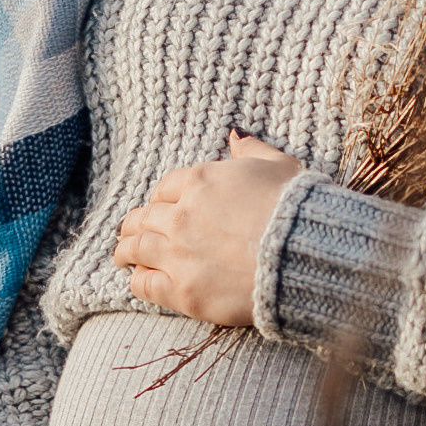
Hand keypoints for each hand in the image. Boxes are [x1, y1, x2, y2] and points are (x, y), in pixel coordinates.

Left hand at [113, 130, 302, 326]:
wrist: (304, 256)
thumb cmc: (296, 207)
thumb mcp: (278, 165)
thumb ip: (251, 149)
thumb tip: (235, 134)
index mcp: (201, 181)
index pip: (166, 187)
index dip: (162, 198)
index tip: (162, 206)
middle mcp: (182, 216)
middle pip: (145, 217)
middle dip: (136, 223)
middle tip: (130, 230)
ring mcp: (179, 254)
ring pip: (137, 248)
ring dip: (127, 250)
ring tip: (122, 254)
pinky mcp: (183, 290)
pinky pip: (144, 284)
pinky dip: (137, 279)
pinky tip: (137, 278)